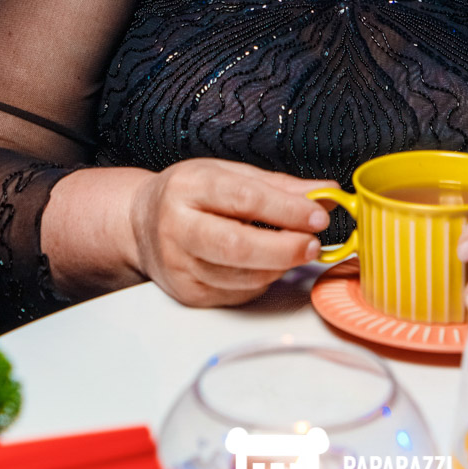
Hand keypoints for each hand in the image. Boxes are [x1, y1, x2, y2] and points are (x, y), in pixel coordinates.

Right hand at [130, 158, 332, 307]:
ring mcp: (178, 264)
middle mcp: (177, 226)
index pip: (244, 199)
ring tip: (293, 251)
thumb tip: (326, 192)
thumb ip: (280, 186)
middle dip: (285, 248)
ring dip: (278, 267)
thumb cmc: (190, 194)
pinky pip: (236, 294)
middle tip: (313, 244)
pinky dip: (261, 282)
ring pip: (240, 277)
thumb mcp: (229, 174)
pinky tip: (266, 265)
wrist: (141, 223)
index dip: (287, 210)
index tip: (318, 215)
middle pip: (237, 246)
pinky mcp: (186, 293)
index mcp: (190, 187)